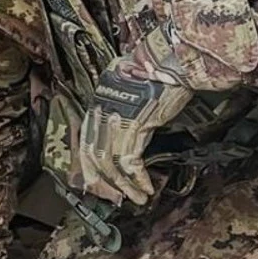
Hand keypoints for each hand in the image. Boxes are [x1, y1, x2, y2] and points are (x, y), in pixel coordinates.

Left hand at [70, 66, 192, 206]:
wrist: (171, 59)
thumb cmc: (155, 69)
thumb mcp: (128, 86)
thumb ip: (121, 106)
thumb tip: (123, 122)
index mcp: (97, 102)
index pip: (86, 142)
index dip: (91, 167)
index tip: (100, 183)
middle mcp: (101, 112)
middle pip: (94, 156)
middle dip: (105, 182)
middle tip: (117, 198)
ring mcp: (116, 120)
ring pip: (111, 164)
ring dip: (124, 186)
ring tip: (137, 198)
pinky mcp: (135, 127)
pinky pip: (131, 162)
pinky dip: (139, 179)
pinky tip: (147, 187)